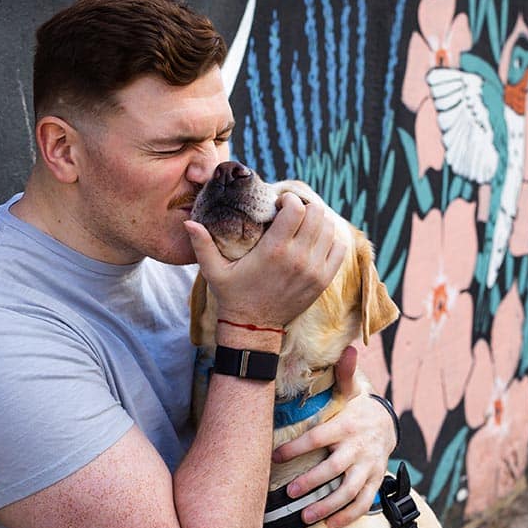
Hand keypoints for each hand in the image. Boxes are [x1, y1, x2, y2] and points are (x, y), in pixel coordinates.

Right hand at [184, 192, 348, 327]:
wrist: (253, 328)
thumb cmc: (233, 296)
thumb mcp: (213, 271)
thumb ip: (202, 245)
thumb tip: (188, 222)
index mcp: (273, 250)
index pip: (296, 209)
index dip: (289, 200)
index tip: (279, 205)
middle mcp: (297, 258)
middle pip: (317, 214)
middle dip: (305, 208)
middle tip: (292, 213)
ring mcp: (313, 270)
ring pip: (329, 228)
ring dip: (318, 222)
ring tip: (304, 225)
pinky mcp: (322, 280)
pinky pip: (339, 249)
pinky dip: (331, 239)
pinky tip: (317, 240)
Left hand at [271, 346, 396, 527]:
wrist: (387, 424)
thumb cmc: (358, 408)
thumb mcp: (352, 391)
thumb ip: (344, 375)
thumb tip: (348, 348)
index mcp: (346, 426)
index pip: (318, 438)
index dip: (296, 447)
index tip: (274, 456)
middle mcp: (358, 448)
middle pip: (334, 469)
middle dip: (312, 482)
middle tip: (289, 493)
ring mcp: (368, 467)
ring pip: (349, 491)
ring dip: (328, 505)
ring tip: (306, 516)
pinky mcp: (374, 480)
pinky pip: (364, 502)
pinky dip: (349, 515)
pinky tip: (331, 524)